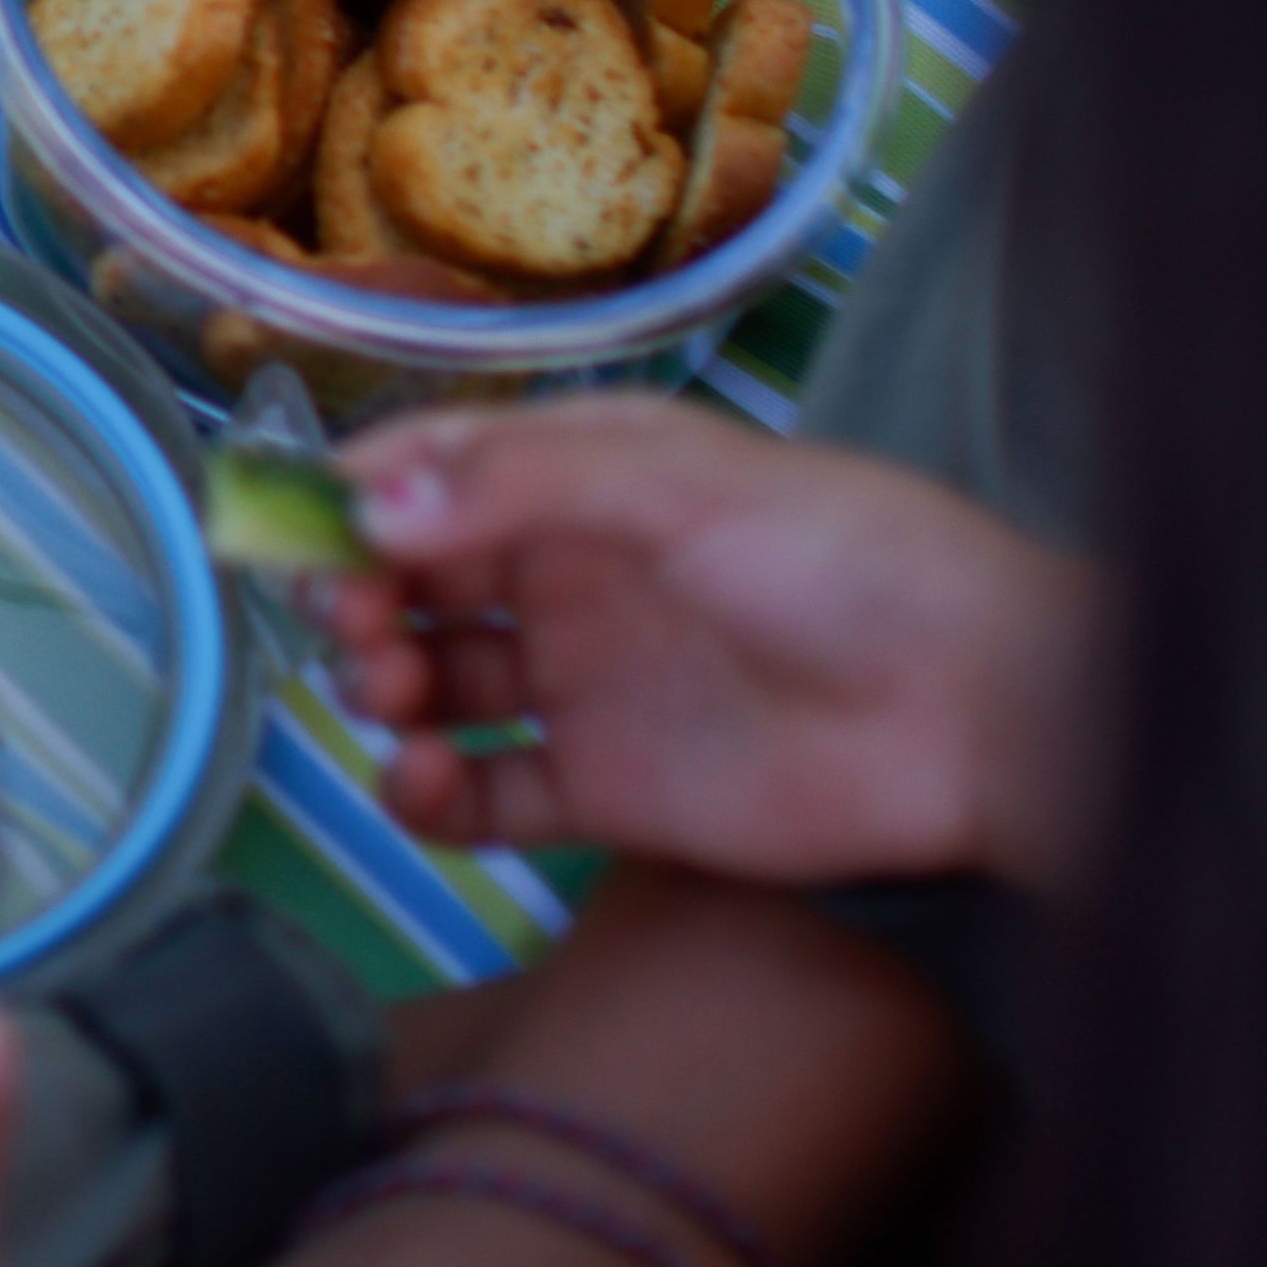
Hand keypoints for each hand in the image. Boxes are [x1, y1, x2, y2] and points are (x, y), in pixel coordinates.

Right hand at [317, 402, 1093, 891]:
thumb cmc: (850, 561)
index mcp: (591, 476)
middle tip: (351, 621)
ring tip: (397, 694)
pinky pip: (487, 795)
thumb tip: (367, 508)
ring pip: (437, 682)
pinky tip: (419, 780)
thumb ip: (521, 484)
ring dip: (386, 683)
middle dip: (358, 592)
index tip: (286, 524)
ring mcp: (588, 685)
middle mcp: (574, 575)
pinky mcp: (610, 793)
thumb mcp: (682, 484)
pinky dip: (431, 793)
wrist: (981, 712)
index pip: (437, 471)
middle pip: (417, 578)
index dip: (353, 493)